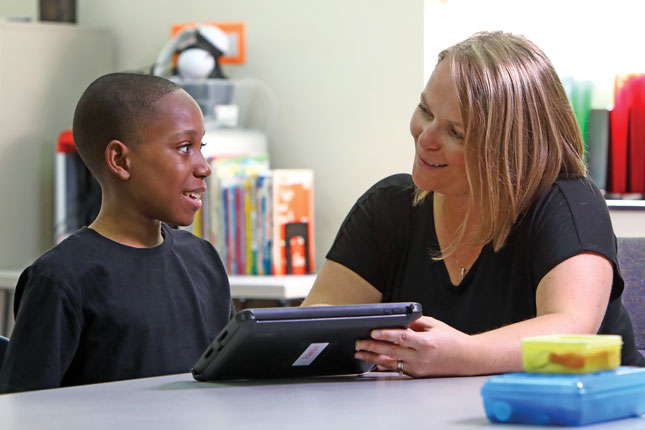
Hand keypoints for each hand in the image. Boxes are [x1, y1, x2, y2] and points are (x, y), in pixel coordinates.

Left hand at [354, 316, 475, 376]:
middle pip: (391, 351)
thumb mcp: (435, 325)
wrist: (467, 359)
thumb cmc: (453, 340)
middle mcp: (421, 357)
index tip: (372, 332)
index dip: (385, 334)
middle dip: (372, 347)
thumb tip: (398, 320)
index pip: (401, 337)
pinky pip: (397, 369)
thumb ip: (415, 322)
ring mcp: (418, 368)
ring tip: (360, 354)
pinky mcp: (417, 375)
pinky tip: (373, 362)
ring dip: (373, 358)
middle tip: (359, 343)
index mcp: (426, 342)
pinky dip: (384, 365)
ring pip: (391, 363)